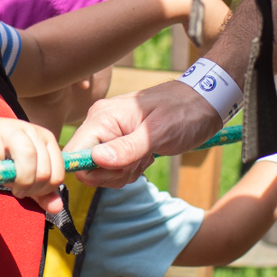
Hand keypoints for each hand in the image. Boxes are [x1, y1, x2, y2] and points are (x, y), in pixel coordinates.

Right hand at [0, 116, 67, 212]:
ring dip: (20, 179)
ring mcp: (10, 129)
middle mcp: (32, 131)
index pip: (57, 173)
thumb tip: (56, 208)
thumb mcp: (26, 176)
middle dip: (32, 188)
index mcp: (46, 139)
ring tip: (12, 187)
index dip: (46, 190)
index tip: (32, 193)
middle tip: (19, 191)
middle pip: (44, 169)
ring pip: (28, 156)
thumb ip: (42, 193)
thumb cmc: (2, 159)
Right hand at [68, 80, 224, 187]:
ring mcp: (109, 135)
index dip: (90, 169)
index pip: (74, 152)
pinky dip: (131, 169)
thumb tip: (95, 161)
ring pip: (101, 172)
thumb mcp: (158, 133)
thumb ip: (126, 148)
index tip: (120, 169)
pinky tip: (147, 157)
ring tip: (147, 155)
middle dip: (114, 173)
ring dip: (125, 172)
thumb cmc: (183, 113)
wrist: (203, 103)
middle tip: (140, 160)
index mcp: (102, 117)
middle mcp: (100, 125)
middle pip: (87, 167)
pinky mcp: (119, 144)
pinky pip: (114, 169)